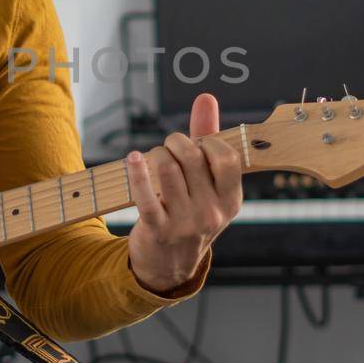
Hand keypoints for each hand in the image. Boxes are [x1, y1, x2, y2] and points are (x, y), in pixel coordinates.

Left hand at [124, 93, 242, 293]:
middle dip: (175, 143)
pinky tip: (132, 159)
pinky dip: (137, 172)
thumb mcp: (208, 184)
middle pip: (191, 158)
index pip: (225, 158)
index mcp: (231, 200)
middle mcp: (212, 213)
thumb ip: (209, 137)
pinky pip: (145, 194)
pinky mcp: (158, 229)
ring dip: (155, 156)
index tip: (197, 145)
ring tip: (153, 162)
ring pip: (167, 169)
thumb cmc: (191, 212)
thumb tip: (206, 97)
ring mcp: (185, 223)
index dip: (207, 142)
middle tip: (168, 147)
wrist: (169, 265)